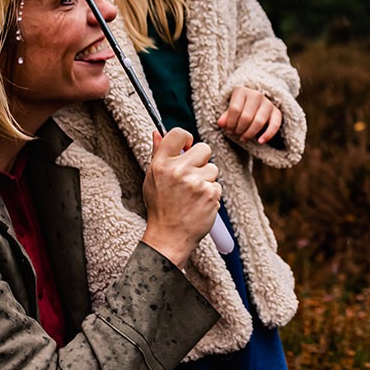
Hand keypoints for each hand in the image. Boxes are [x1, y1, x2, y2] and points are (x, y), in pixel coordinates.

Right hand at [140, 128, 220, 265]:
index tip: (187, 147)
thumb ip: (157, 154)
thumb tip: (157, 132)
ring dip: (207, 179)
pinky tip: (199, 203)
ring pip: (213, 169)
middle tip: (192, 175)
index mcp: (161, 164)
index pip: (178, 133)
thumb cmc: (160, 207)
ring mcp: (196, 182)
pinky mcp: (211, 194)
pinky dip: (211, 194)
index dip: (186, 138)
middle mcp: (178, 170)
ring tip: (193, 193)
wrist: (169, 236)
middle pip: (204, 148)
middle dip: (201, 161)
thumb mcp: (152, 178)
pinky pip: (218, 186)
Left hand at [217, 86, 283, 145]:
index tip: (228, 130)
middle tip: (235, 134)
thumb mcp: (230, 109)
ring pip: (259, 122)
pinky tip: (260, 141)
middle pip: (246, 117)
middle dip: (239, 129)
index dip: (230, 123)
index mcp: (242, 91)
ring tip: (243, 138)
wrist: (256, 103)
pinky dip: (267, 135)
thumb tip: (220, 123)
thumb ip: (225, 116)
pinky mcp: (277, 112)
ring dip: (249, 133)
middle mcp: (256, 95)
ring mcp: (268, 103)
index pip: (235, 109)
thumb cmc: (240, 107)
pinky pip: (274, 125)